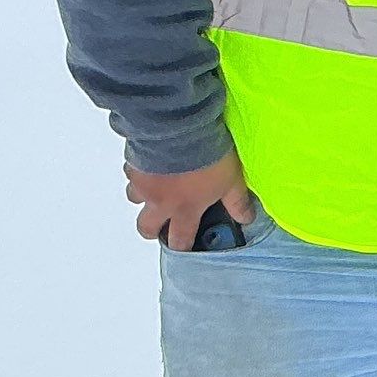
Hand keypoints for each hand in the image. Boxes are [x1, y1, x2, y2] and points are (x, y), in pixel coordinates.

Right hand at [126, 154, 256, 249]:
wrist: (181, 130)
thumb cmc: (207, 157)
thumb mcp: (232, 181)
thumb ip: (237, 201)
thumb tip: (246, 218)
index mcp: (185, 209)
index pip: (180, 238)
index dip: (180, 246)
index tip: (182, 245)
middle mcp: (159, 201)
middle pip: (146, 227)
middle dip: (152, 229)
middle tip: (161, 223)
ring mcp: (143, 182)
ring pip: (134, 197)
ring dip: (143, 195)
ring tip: (156, 184)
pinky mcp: (132, 162)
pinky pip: (131, 170)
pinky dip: (139, 168)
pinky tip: (150, 159)